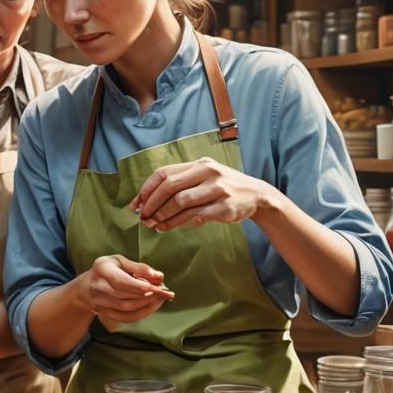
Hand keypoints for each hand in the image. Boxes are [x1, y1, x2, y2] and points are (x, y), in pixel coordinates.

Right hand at [75, 254, 173, 326]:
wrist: (86, 286)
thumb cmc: (108, 270)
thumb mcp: (120, 261)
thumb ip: (140, 268)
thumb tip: (159, 276)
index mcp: (102, 269)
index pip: (120, 281)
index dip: (138, 286)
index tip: (156, 288)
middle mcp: (98, 286)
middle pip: (124, 296)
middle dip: (147, 295)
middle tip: (165, 292)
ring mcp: (99, 301)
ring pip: (126, 308)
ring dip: (146, 304)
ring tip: (160, 298)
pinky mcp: (104, 312)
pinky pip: (125, 317)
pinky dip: (141, 313)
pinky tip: (152, 306)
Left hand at [129, 156, 274, 231]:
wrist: (257, 196)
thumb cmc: (222, 188)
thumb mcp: (203, 177)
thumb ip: (179, 185)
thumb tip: (145, 202)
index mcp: (199, 164)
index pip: (164, 173)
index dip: (146, 189)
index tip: (135, 205)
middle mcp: (208, 172)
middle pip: (170, 186)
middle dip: (151, 204)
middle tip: (142, 217)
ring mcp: (217, 189)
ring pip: (180, 201)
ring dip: (162, 215)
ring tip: (152, 225)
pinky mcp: (224, 206)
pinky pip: (194, 215)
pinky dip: (176, 223)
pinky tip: (166, 228)